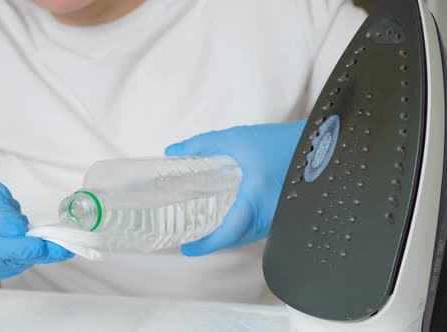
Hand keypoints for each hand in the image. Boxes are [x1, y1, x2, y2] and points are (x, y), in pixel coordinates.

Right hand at [0, 176, 72, 280]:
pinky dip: (33, 253)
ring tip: (60, 240)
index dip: (17, 248)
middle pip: (8, 259)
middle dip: (39, 252)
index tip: (39, 246)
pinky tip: (43, 242)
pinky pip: (17, 263)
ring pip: (16, 263)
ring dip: (40, 253)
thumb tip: (19, 231)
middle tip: (66, 245)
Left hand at [165, 119, 306, 255]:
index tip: (187, 248)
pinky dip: (244, 228)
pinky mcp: (288, 213)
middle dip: (215, 242)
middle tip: (194, 239)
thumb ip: (201, 145)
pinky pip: (261, 229)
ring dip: (230, 235)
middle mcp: (270, 216)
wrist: (323, 142)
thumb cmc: (281, 141)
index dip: (206, 246)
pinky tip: (235, 217)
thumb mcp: (237, 139)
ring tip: (209, 228)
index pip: (228, 233)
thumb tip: (172, 152)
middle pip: (237, 239)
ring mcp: (282, 218)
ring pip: (250, 236)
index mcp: (256, 201)